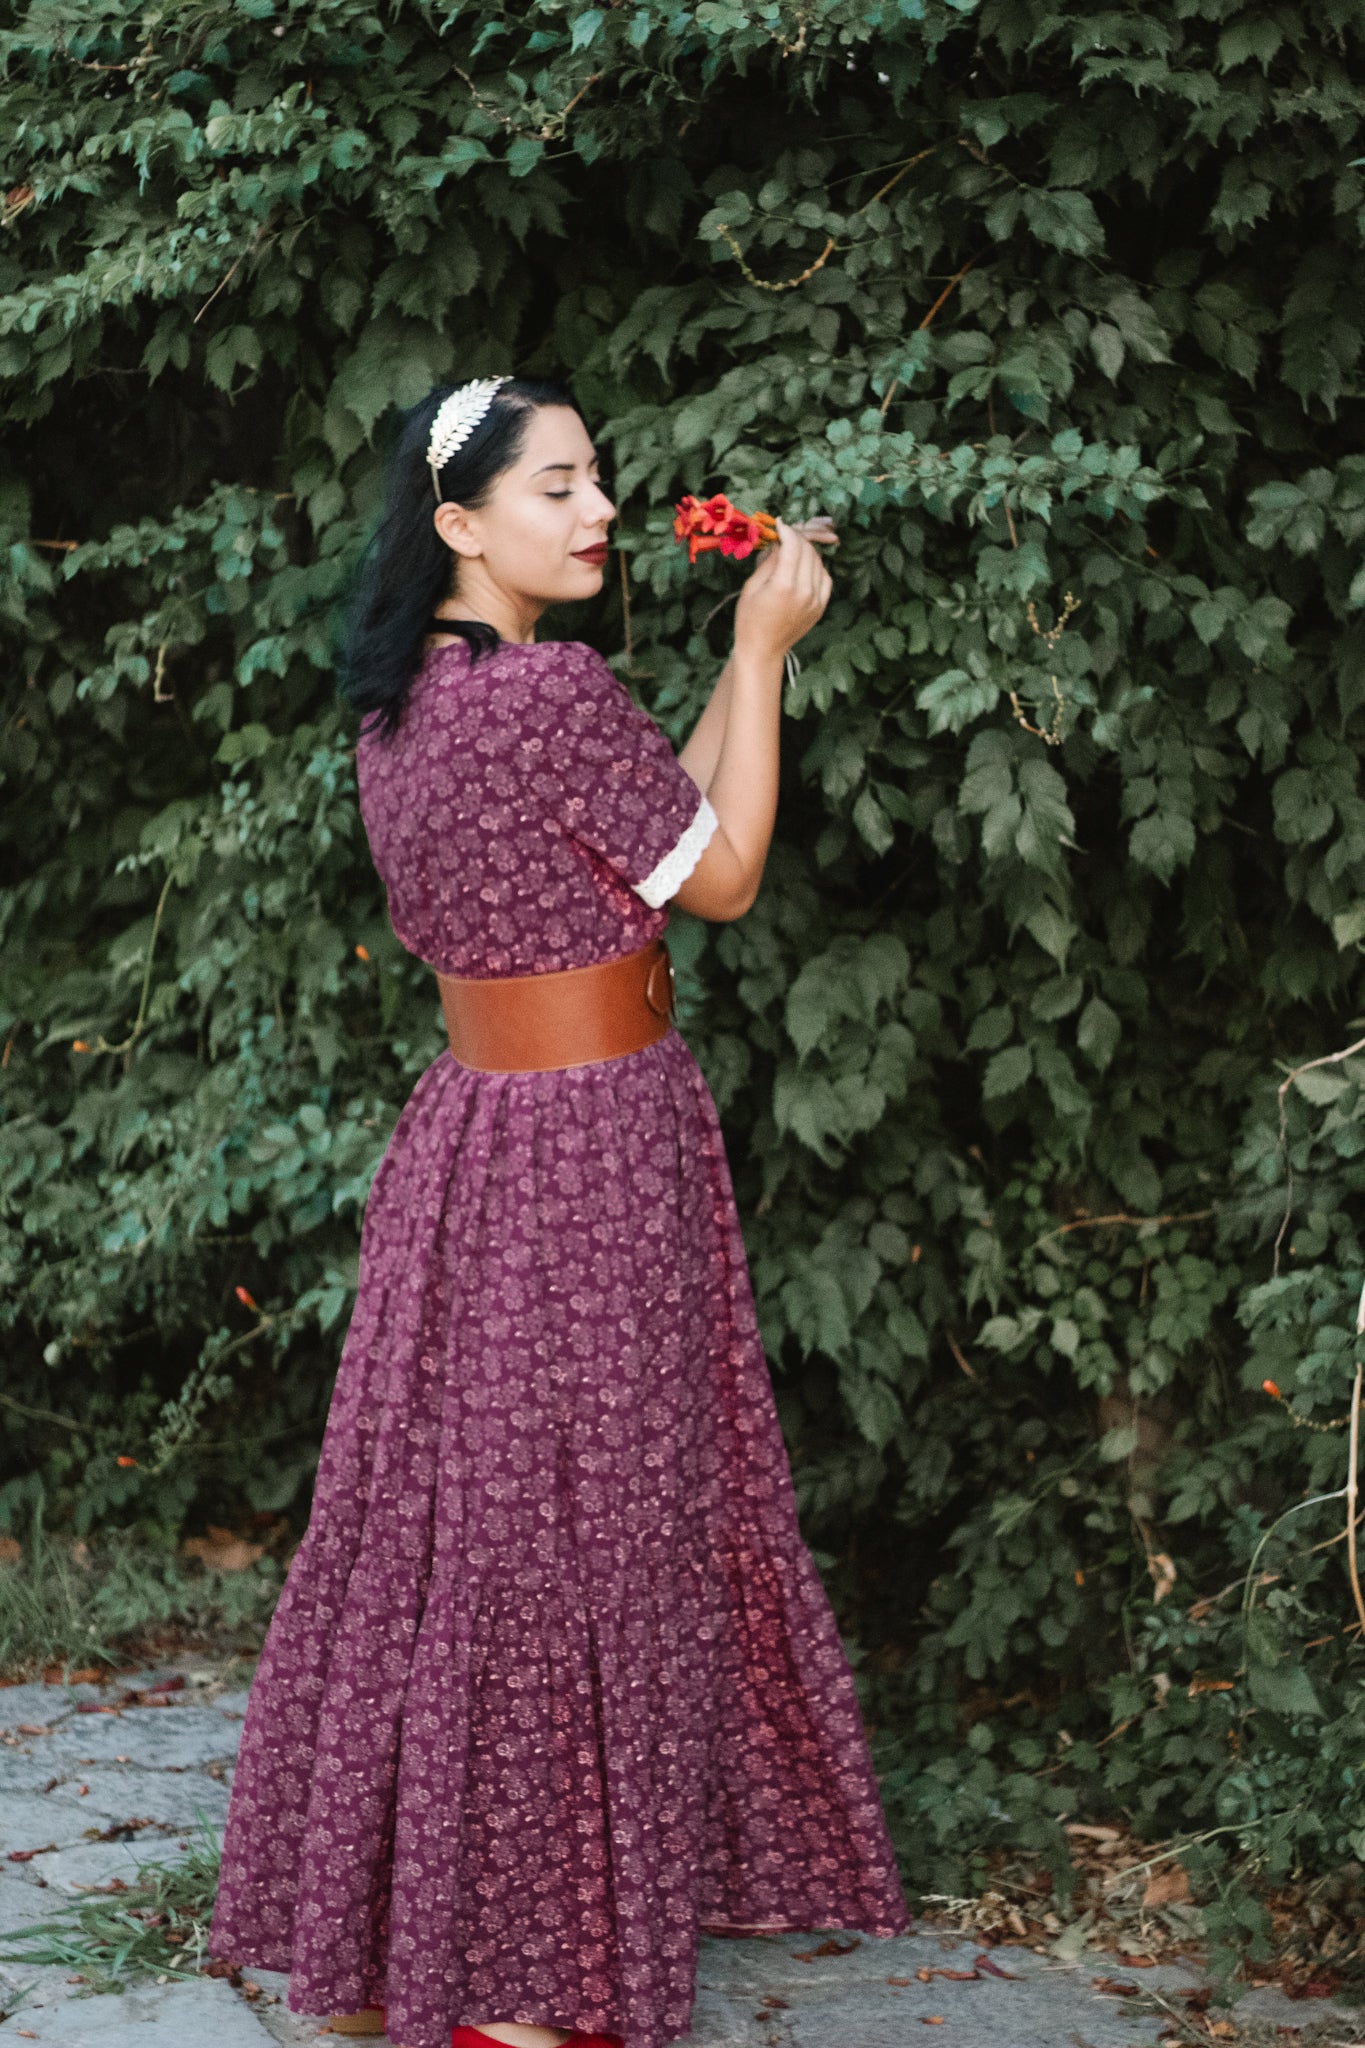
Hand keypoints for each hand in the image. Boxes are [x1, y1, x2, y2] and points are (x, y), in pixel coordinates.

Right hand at [734, 516, 834, 663]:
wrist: (763, 650)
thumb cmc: (749, 619)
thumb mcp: (752, 586)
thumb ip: (769, 561)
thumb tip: (780, 540)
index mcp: (783, 586)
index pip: (793, 546)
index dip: (787, 531)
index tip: (780, 524)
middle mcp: (805, 592)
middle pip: (808, 552)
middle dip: (797, 538)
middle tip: (786, 534)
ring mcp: (816, 600)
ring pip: (818, 562)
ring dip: (807, 551)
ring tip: (793, 549)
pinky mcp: (821, 606)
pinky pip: (825, 577)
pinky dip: (816, 567)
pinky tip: (803, 567)